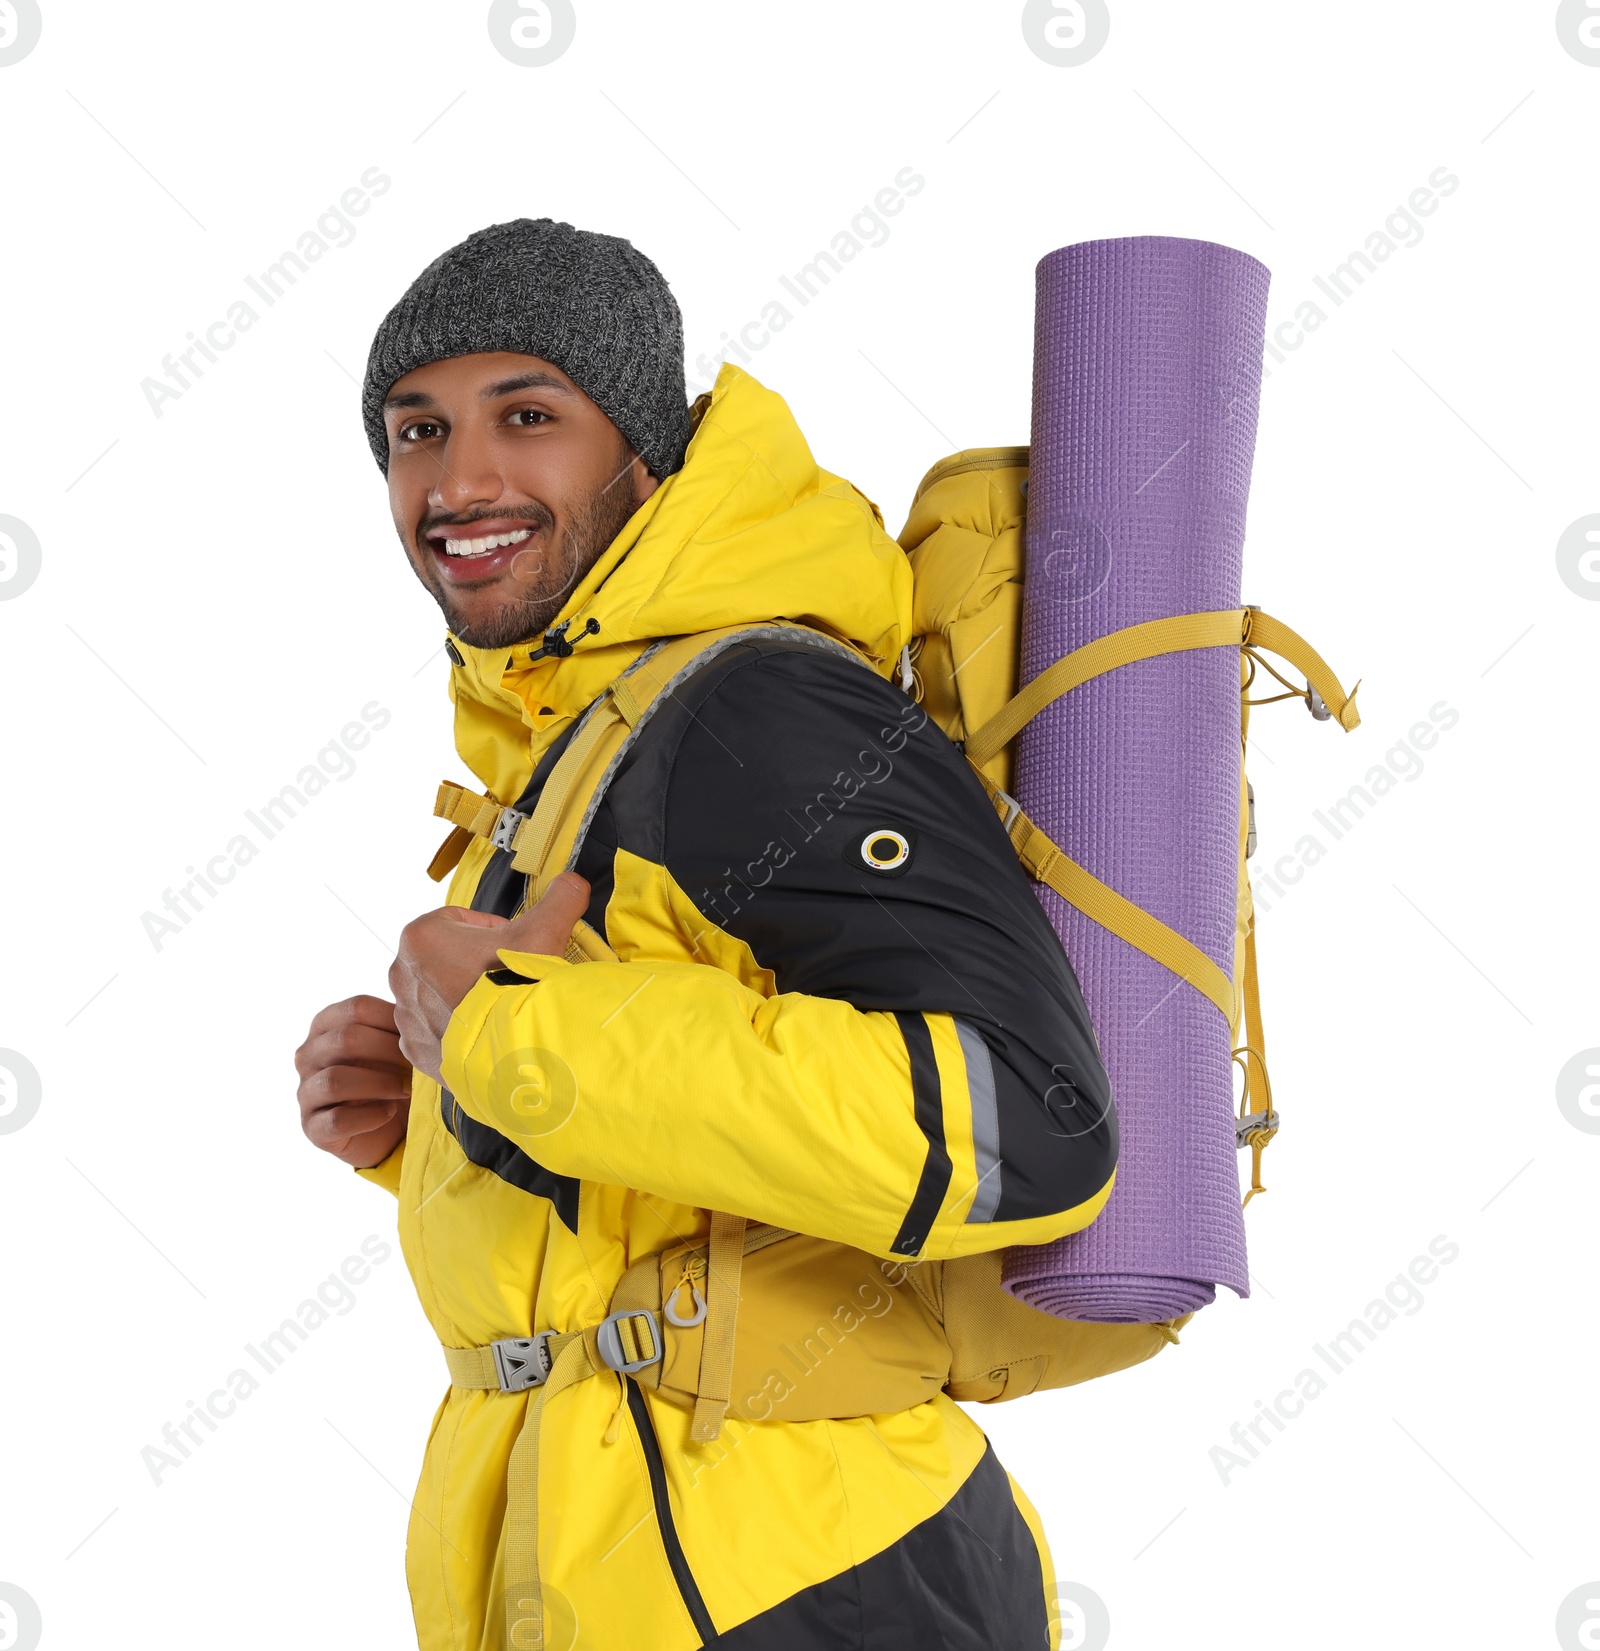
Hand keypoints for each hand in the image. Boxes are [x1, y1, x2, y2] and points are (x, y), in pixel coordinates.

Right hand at [296, 995, 413, 1167]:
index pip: (357, 1007)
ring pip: (336, 1080)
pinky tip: (389, 1112)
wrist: (390, 1129)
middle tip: (419, 1065)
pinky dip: (370, 1116)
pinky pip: (337, 1120)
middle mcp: (308, 1055)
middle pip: (345, 1039)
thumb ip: (400, 1024)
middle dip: (390, 1051)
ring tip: (407, 1089)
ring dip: (380, 1084)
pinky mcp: (313, 1128)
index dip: (394, 1019)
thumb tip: (424, 1009)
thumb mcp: (396, 1045)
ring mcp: (306, 1092)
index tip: (420, 1036)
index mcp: (327, 1024)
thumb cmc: (393, 1075)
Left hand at [388, 873, 590, 1083]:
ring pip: (440, 994)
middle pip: (448, 957)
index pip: (462, 921)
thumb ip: (558, 899)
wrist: (512, 1051)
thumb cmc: (517, 987)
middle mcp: (402, 973)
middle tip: (509, 978)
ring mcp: (406, 1014)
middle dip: (476, 964)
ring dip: (465, 996)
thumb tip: (573, 882)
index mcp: (422, 936)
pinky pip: (435, 1030)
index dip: (493, 931)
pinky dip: (457, 1029)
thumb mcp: (543, 932)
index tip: (512, 948)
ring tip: (499, 1007)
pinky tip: (484, 1031)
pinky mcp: (415, 1048)